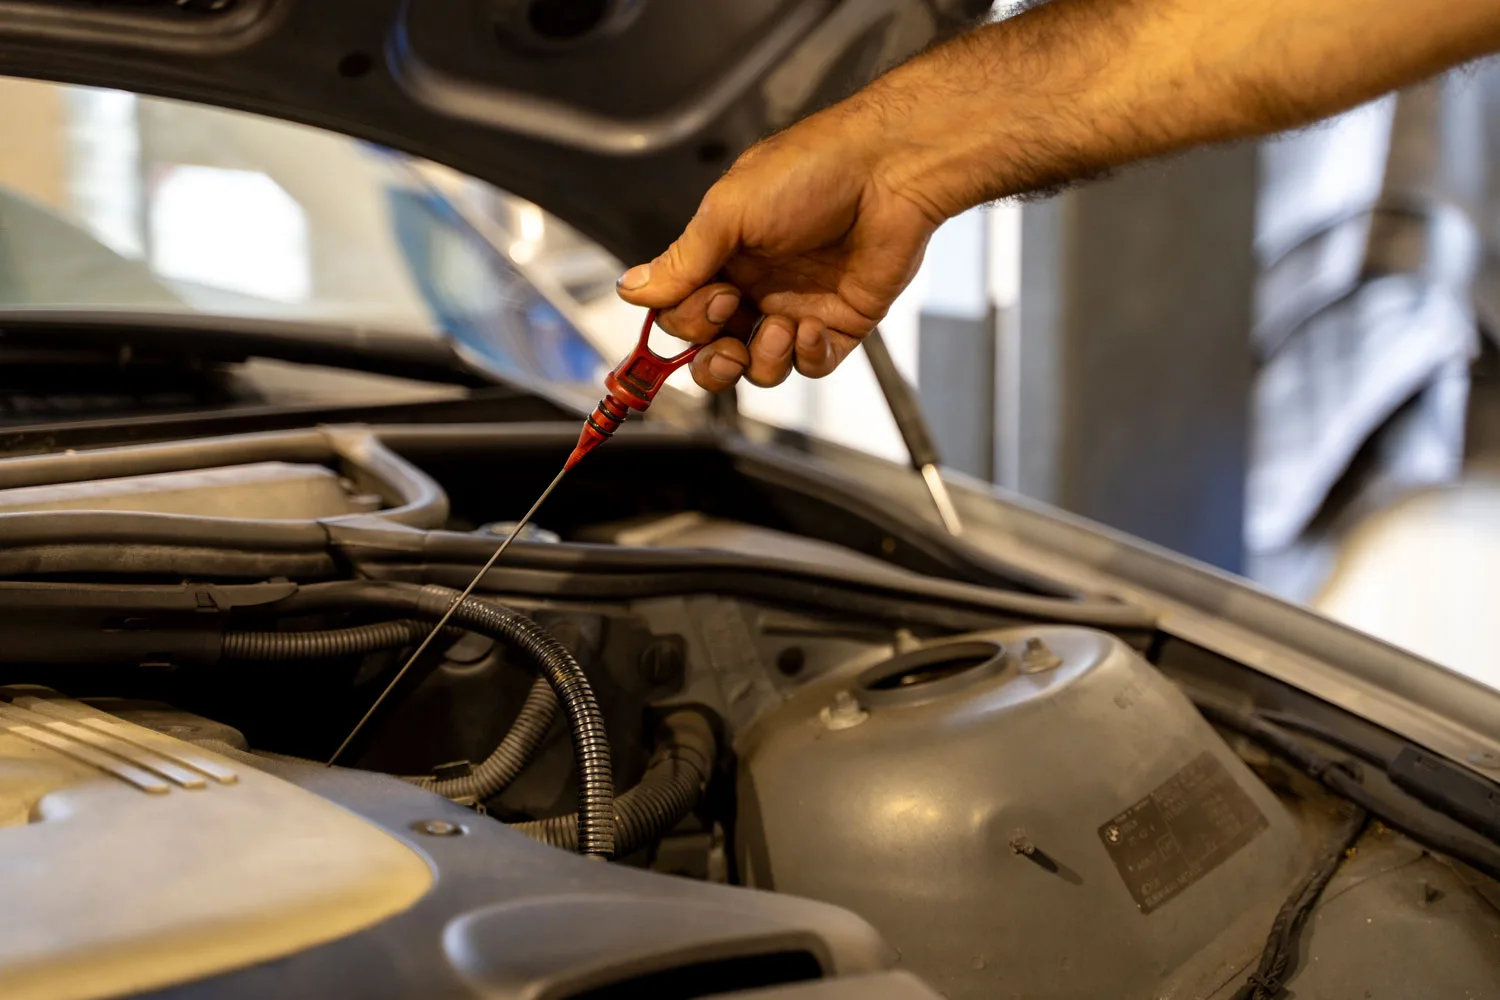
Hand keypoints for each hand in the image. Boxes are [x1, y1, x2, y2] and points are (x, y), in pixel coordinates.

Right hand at [614, 100, 944, 391]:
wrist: (889, 169)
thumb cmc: (814, 169)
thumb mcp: (730, 211)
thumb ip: (682, 259)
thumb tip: (631, 288)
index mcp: (723, 254)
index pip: (682, 313)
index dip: (687, 321)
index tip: (712, 298)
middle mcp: (756, 285)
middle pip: (714, 351)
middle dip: (714, 360)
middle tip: (729, 335)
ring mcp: (797, 306)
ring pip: (760, 369)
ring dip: (763, 360)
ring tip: (781, 326)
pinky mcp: (840, 323)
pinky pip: (811, 366)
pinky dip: (806, 357)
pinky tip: (810, 328)